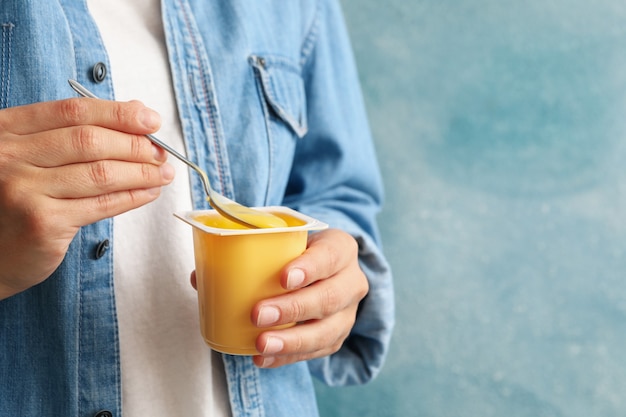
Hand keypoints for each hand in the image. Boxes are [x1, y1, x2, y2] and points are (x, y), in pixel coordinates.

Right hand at [0, 98, 173, 298]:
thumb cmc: (13, 202)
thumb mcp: (28, 157)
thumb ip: (70, 134)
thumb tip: (135, 114)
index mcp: (5, 130)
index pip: (72, 111)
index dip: (118, 114)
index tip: (150, 119)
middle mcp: (9, 156)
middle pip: (90, 140)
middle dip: (135, 144)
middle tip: (160, 152)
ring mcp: (24, 190)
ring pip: (101, 173)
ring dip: (142, 172)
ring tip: (163, 173)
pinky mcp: (43, 223)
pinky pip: (102, 205)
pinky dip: (132, 197)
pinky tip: (148, 192)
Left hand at [251, 228, 368, 367]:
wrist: (323, 271)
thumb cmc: (298, 252)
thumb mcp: (286, 241)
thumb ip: (252, 252)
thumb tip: (202, 275)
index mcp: (341, 249)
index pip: (330, 256)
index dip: (309, 268)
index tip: (282, 278)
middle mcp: (352, 281)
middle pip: (328, 297)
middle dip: (292, 309)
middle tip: (258, 314)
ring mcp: (348, 313)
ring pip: (326, 331)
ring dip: (291, 340)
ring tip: (261, 344)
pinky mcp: (337, 337)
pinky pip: (316, 352)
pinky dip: (288, 356)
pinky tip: (264, 358)